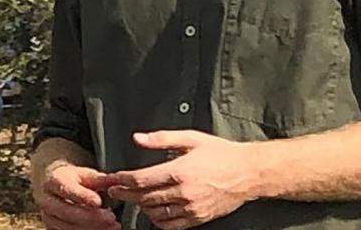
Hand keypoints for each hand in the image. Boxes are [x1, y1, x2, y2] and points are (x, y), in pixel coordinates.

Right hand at [33, 162, 118, 229]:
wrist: (59, 189)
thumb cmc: (75, 181)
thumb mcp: (87, 175)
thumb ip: (100, 179)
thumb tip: (115, 180)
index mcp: (54, 181)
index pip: (67, 189)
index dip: (82, 196)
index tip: (98, 202)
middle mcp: (47, 200)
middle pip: (67, 212)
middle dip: (90, 217)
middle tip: (111, 217)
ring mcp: (48, 217)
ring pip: (68, 227)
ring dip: (92, 228)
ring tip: (113, 226)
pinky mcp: (53, 228)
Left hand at [106, 131, 260, 229]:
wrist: (247, 173)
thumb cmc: (220, 154)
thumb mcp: (191, 139)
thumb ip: (162, 138)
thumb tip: (138, 139)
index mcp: (179, 171)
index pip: (141, 180)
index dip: (122, 180)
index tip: (112, 179)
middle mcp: (183, 192)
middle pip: (144, 198)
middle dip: (125, 194)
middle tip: (114, 190)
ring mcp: (190, 208)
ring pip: (154, 213)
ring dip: (140, 207)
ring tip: (134, 198)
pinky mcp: (197, 218)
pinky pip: (170, 225)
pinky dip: (157, 219)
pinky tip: (153, 211)